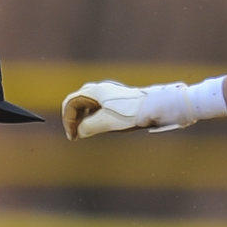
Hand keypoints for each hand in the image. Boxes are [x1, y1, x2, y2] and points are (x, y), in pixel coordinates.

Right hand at [63, 80, 224, 138]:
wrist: (159, 107)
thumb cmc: (133, 113)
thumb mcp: (107, 123)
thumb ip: (89, 127)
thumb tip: (80, 132)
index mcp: (95, 91)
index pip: (71, 103)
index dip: (68, 121)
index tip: (73, 137)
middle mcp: (101, 89)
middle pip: (77, 101)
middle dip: (73, 118)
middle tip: (75, 135)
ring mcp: (110, 93)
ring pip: (88, 104)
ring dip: (83, 118)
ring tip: (85, 133)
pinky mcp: (118, 99)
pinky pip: (98, 106)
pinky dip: (93, 116)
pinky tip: (99, 127)